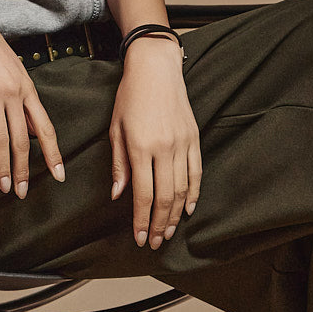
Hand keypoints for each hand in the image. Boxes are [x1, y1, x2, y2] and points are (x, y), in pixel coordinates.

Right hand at [0, 4, 65, 197]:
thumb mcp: (16, 73)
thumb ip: (24, 102)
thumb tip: (32, 130)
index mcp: (29, 91)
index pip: (45, 129)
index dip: (53, 154)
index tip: (58, 176)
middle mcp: (16, 96)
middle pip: (24, 140)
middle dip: (24, 169)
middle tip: (21, 192)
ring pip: (3, 139)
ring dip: (3, 166)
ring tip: (4, 187)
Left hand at [108, 36, 201, 248]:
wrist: (156, 68)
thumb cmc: (129, 96)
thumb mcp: (116, 128)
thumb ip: (119, 163)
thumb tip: (118, 195)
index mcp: (141, 147)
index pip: (143, 194)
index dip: (142, 220)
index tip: (139, 238)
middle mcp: (164, 148)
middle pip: (165, 197)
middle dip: (159, 224)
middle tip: (154, 242)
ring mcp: (182, 143)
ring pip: (182, 189)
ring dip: (175, 214)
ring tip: (168, 232)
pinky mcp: (194, 138)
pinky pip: (196, 172)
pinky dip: (193, 194)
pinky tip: (188, 209)